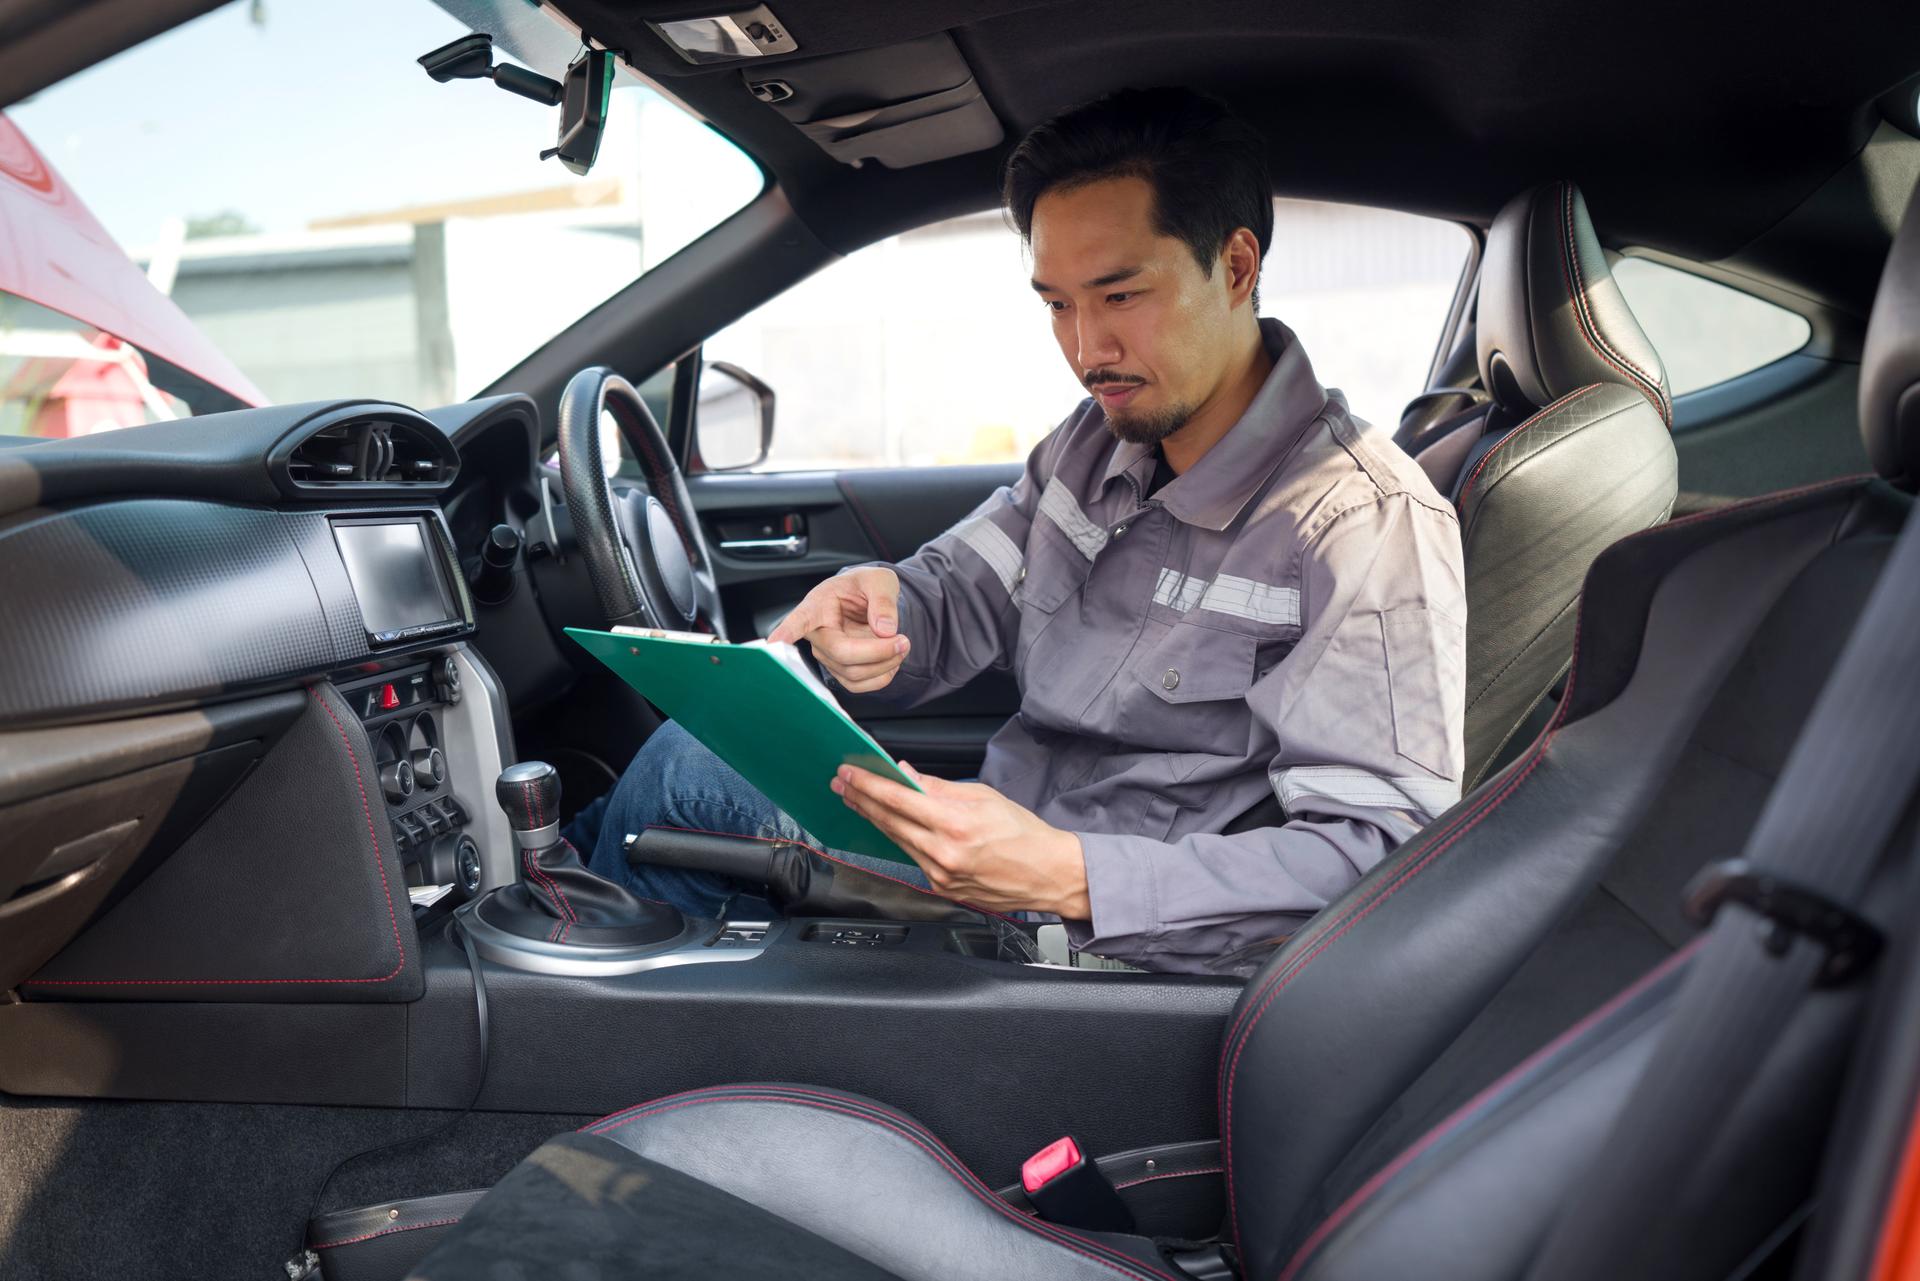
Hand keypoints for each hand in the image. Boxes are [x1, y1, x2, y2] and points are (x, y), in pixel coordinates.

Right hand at [767, 567, 909, 692]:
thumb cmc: (865, 586)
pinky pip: (860, 685)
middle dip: (878, 651)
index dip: (786, 633)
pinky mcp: (840, 671)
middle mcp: (817, 634)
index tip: (773, 643)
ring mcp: (827, 656)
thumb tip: (885, 629)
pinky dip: (883, 676)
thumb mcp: (879, 580)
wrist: (868, 600)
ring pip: (854, 673)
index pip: (800, 620)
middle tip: (904, 639)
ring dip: (886, 664)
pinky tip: (891, 659)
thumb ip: (883, 600)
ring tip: (902, 644)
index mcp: (818, 605)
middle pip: (842, 654)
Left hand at [832, 761, 1090, 917]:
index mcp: (955, 824)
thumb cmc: (1023, 833)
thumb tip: (907, 775)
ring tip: (855, 800)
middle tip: (840, 783)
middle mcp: (944, 852)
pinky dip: (898, 838)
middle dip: (861, 799)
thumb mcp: (984, 796)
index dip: (869, 784)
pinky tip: (887, 825)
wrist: (1048, 874)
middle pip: (890, 821)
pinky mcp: (942, 888)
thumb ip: (939, 787)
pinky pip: (912, 857)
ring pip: (897, 840)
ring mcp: (940, 874)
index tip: (849, 772)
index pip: (899, 799)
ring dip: (873, 818)